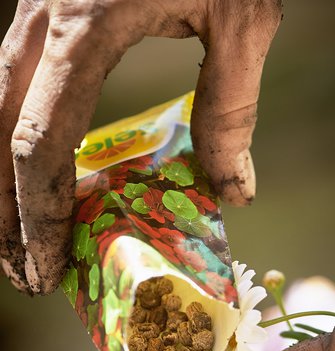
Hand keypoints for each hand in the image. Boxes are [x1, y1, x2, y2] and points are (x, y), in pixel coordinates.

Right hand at [0, 0, 281, 293]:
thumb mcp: (242, 16)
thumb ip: (231, 106)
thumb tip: (235, 191)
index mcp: (84, 30)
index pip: (41, 147)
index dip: (38, 217)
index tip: (46, 267)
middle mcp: (40, 24)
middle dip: (2, 215)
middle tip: (23, 273)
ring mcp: (31, 14)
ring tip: (16, 241)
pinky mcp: (40, 14)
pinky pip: (10, 90)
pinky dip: (11, 144)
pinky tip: (27, 177)